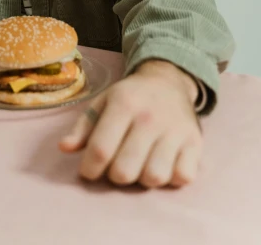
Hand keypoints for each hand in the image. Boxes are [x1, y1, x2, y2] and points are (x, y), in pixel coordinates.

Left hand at [59, 60, 202, 188]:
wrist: (168, 81)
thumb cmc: (131, 97)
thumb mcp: (103, 102)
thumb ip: (82, 127)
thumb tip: (64, 148)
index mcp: (123, 104)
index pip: (100, 150)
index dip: (89, 169)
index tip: (89, 171)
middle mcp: (150, 117)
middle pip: (125, 170)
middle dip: (115, 175)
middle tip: (117, 164)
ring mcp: (175, 130)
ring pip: (153, 178)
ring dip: (143, 179)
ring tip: (140, 164)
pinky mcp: (196, 142)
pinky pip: (182, 178)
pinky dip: (171, 178)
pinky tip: (163, 163)